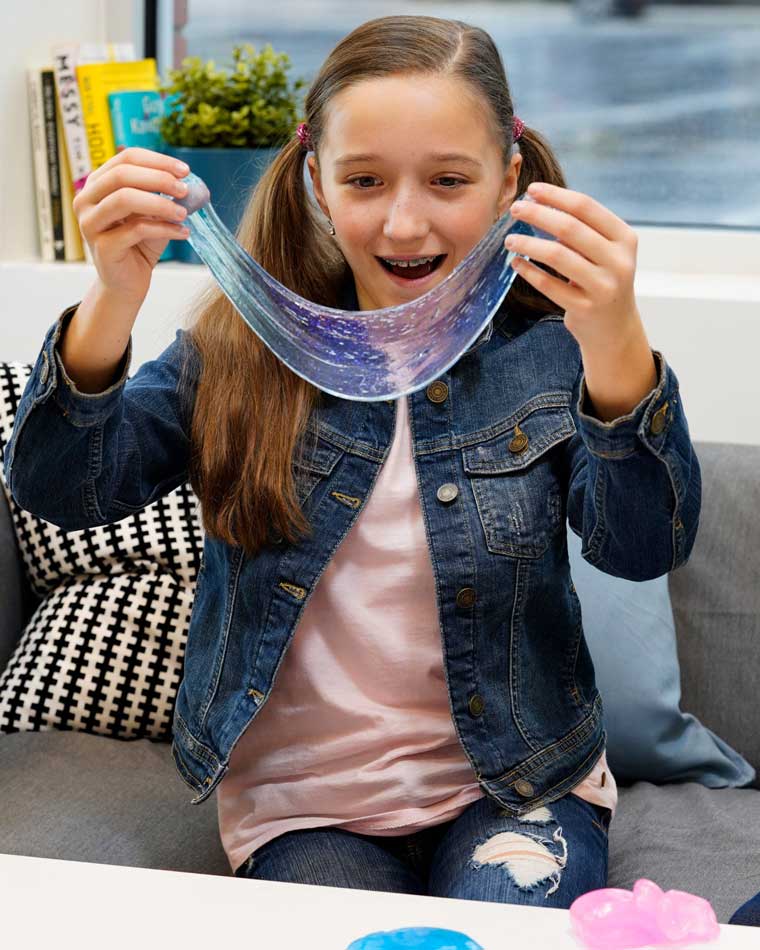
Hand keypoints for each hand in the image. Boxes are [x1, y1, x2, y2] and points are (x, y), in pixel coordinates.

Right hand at [73, 147, 192, 305]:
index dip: (157, 161)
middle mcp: (87, 200)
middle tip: (184, 190)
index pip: (126, 158)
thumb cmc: (139, 245)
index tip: (185, 171)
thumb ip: (163, 195)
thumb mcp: (152, 213)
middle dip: (159, 179)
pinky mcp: (102, 247)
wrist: (127, 283)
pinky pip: (136, 229)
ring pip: (124, 199)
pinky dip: (164, 228)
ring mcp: (90, 223)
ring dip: (160, 203)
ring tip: (183, 213)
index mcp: (98, 184)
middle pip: (122, 175)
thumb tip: (185, 181)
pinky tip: (182, 232)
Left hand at [504, 183, 640, 351]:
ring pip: (557, 256)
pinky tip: (516, 263)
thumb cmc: (602, 280)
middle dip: (538, 214)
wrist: (614, 327)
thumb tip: (540, 202)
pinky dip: (529, 271)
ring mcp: (603, 287)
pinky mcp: (585, 309)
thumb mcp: (605, 252)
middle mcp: (618, 261)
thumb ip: (582, 230)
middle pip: (569, 228)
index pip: (586, 207)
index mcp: (624, 238)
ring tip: (510, 239)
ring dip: (528, 243)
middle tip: (515, 209)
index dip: (556, 196)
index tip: (531, 189)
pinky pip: (549, 285)